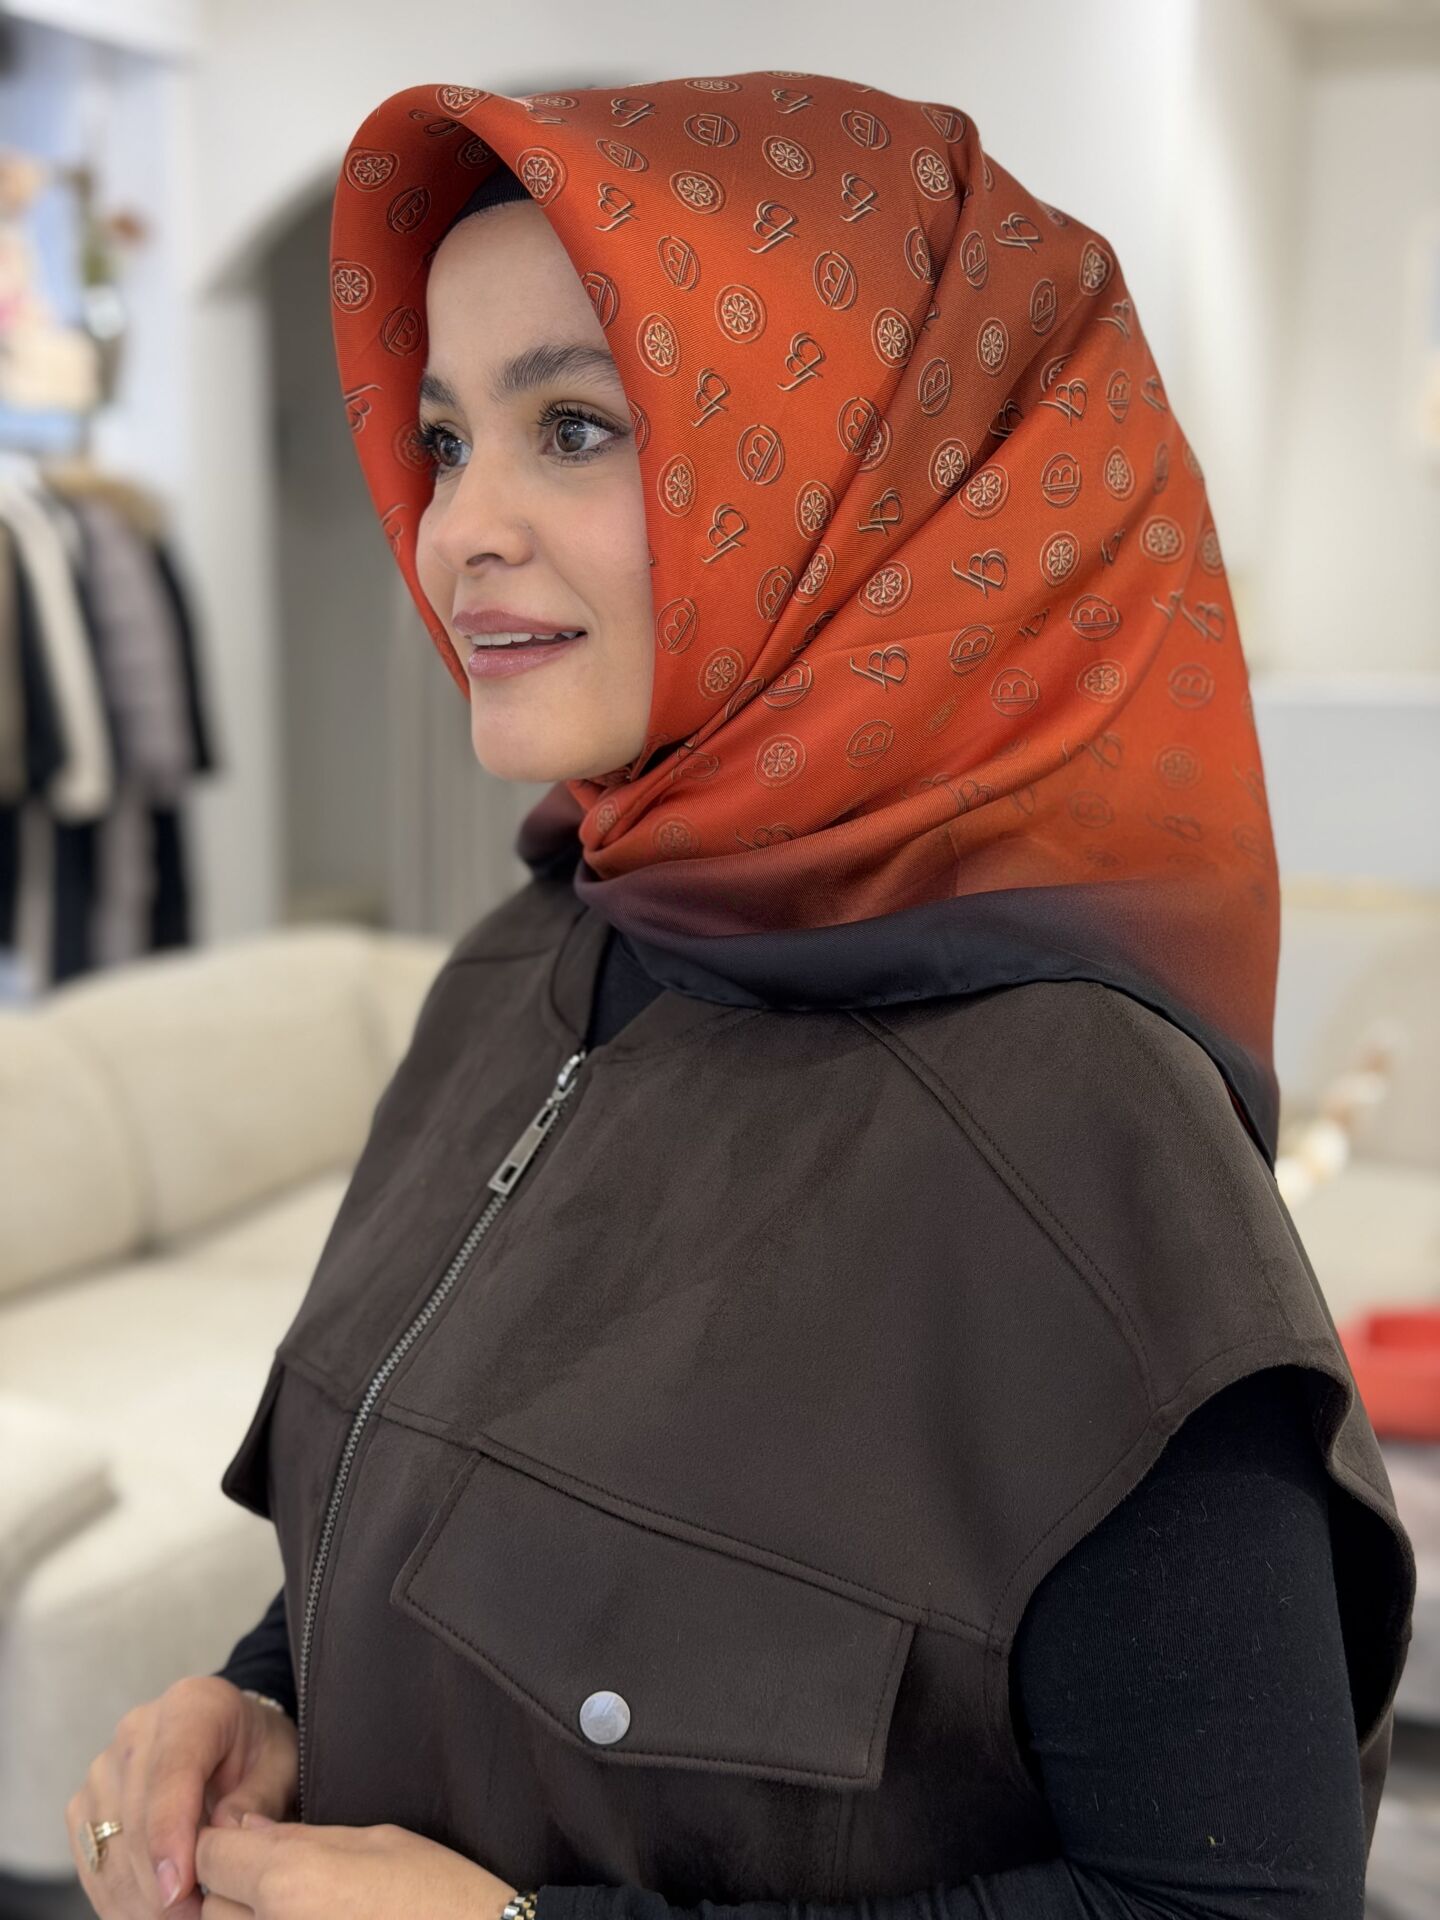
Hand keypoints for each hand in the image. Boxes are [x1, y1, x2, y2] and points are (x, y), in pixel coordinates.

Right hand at [66, 1674, 298, 1917]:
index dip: (170, 1837)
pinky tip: (153, 1915)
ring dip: (140, 1901)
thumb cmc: (260, 1751)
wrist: (231, 1738)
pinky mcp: (87, 1804)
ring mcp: (105, 1768)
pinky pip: (93, 1863)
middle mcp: (137, 1731)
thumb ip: (257, 1798)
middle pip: (135, 1821)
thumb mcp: (280, 1765)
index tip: (180, 1891)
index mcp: (191, 1706)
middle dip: (161, 1885)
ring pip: (108, 1850)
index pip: (170, 1774)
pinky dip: (120, 1899)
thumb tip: (225, 1838)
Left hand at [193, 1813, 516, 1918]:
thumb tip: (245, 1830)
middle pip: (211, 1906)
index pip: (211, 1853)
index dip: (226, 1842)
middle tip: (281, 1882)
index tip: (248, 1842)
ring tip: (301, 1910)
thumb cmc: (436, 1893)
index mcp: (291, 1881)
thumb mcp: (374, 1842)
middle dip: (233, 1889)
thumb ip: (299, 1838)